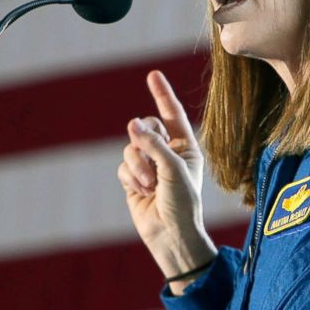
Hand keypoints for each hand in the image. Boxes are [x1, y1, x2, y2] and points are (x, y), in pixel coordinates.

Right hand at [117, 71, 214, 282]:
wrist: (171, 234)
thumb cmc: (183, 202)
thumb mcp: (173, 168)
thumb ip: (153, 144)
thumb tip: (131, 123)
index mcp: (186, 147)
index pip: (172, 114)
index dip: (162, 94)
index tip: (153, 74)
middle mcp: (167, 153)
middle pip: (146, 129)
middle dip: (145, 141)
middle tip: (150, 156)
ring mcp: (149, 166)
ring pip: (131, 148)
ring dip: (138, 165)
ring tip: (149, 184)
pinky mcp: (133, 179)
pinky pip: (123, 166)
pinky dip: (131, 177)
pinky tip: (141, 191)